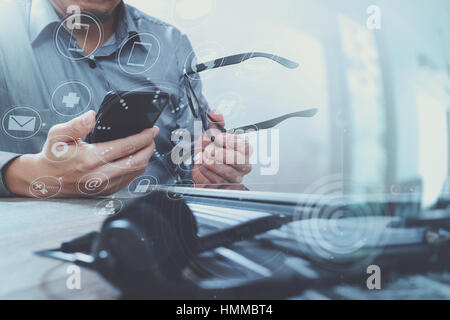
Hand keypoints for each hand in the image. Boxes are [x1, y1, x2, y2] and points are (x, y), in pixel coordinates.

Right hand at [3, 110, 158, 197]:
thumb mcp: (58, 135)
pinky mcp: (107, 191)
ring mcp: (105, 186)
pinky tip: (136, 158)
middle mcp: (100, 175)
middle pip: (138, 161)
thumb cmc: (53, 156)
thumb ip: (77, 124)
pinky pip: (129, 179)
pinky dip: (137, 168)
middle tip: (152, 136)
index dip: (143, 137)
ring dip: (145, 158)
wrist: (45, 180)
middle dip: (149, 147)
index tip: (151, 129)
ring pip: (136, 172)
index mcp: (90, 159)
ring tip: (146, 145)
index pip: (127, 146)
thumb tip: (92, 116)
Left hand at [192, 110, 252, 189]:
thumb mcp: (211, 136)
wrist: (201, 169)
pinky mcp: (225, 188)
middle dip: (222, 155)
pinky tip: (200, 168)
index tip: (218, 138)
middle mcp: (243, 165)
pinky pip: (218, 183)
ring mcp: (235, 178)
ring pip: (228, 174)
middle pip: (239, 162)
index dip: (231, 142)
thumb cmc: (210, 152)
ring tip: (202, 158)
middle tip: (209, 151)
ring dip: (212, 165)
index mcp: (243, 151)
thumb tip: (216, 112)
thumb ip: (215, 124)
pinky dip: (207, 175)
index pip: (245, 146)